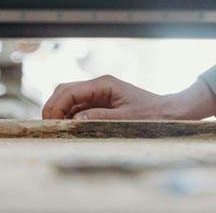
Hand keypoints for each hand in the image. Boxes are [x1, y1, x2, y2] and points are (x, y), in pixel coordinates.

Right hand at [41, 75, 215, 120]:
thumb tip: (75, 119)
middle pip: (65, 91)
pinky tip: (68, 130)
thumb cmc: (151, 115)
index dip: (56, 106)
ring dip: (60, 114)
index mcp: (103, 84)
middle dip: (53, 108)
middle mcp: (98, 86)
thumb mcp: (125, 119)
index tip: (50, 123)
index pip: (70, 91)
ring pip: (69, 100)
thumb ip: (99, 118)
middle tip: (47, 128)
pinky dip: (69, 118)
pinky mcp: (100, 103)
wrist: (168, 113)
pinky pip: (78, 108)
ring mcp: (98, 94)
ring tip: (55, 131)